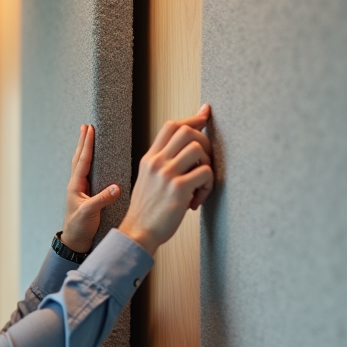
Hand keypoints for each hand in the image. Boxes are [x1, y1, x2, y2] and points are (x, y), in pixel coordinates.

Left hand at [61, 125, 121, 252]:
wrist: (74, 241)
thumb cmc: (80, 228)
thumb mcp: (91, 213)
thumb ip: (102, 199)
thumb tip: (116, 187)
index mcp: (75, 186)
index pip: (83, 160)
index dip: (87, 144)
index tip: (90, 129)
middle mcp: (76, 185)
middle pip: (79, 158)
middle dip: (83, 141)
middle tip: (85, 126)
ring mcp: (79, 189)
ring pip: (81, 164)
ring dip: (84, 149)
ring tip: (87, 137)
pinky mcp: (84, 194)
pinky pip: (86, 173)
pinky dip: (89, 161)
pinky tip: (93, 160)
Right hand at [118, 104, 213, 255]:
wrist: (138, 232)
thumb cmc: (147, 210)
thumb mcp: (147, 180)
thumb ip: (161, 164)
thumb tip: (184, 151)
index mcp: (149, 158)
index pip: (171, 126)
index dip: (192, 118)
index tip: (205, 113)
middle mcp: (157, 162)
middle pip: (187, 131)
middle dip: (205, 142)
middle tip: (206, 162)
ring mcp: (167, 174)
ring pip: (199, 149)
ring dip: (207, 165)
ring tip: (200, 184)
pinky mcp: (179, 189)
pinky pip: (205, 173)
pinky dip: (208, 185)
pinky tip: (197, 199)